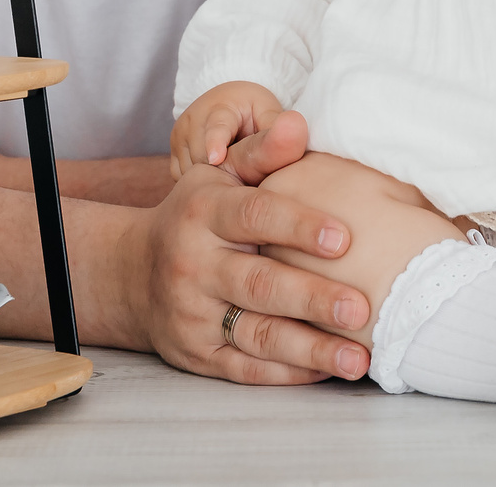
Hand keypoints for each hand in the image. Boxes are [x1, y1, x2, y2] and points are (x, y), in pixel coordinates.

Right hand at [120, 116, 372, 384]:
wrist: (134, 274)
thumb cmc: (200, 215)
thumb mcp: (221, 176)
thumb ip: (263, 153)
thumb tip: (299, 123)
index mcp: (203, 212)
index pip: (254, 216)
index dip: (298, 226)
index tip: (344, 238)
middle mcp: (193, 264)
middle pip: (259, 284)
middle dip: (313, 298)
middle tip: (361, 308)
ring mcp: (192, 314)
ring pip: (256, 334)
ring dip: (311, 347)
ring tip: (359, 357)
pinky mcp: (197, 354)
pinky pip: (246, 368)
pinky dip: (289, 371)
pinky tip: (327, 367)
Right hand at [171, 80, 288, 177]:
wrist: (225, 102)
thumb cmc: (252, 109)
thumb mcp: (267, 110)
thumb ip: (276, 125)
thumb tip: (295, 128)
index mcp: (219, 107)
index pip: (216, 126)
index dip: (214, 142)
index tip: (215, 158)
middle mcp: (193, 121)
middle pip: (204, 157)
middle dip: (223, 173)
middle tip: (245, 184)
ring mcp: (179, 138)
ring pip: (191, 172)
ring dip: (211, 181)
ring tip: (233, 181)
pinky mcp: (173, 155)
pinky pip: (183, 179)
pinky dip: (200, 185)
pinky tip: (217, 182)